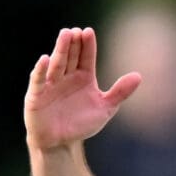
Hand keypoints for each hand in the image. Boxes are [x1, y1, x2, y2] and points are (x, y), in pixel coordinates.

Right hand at [24, 27, 140, 151]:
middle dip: (72, 44)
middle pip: (70, 56)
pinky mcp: (36, 95)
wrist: (60, 143)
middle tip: (75, 31)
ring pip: (57, 64)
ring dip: (60, 50)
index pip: (86, 56)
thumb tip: (138, 76)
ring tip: (64, 35)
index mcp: (83, 76)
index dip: (87, 45)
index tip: (88, 32)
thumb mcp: (104, 109)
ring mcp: (51, 84)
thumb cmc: (81, 124)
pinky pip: (39, 80)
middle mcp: (67, 76)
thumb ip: (120, 93)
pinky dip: (41, 70)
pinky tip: (45, 59)